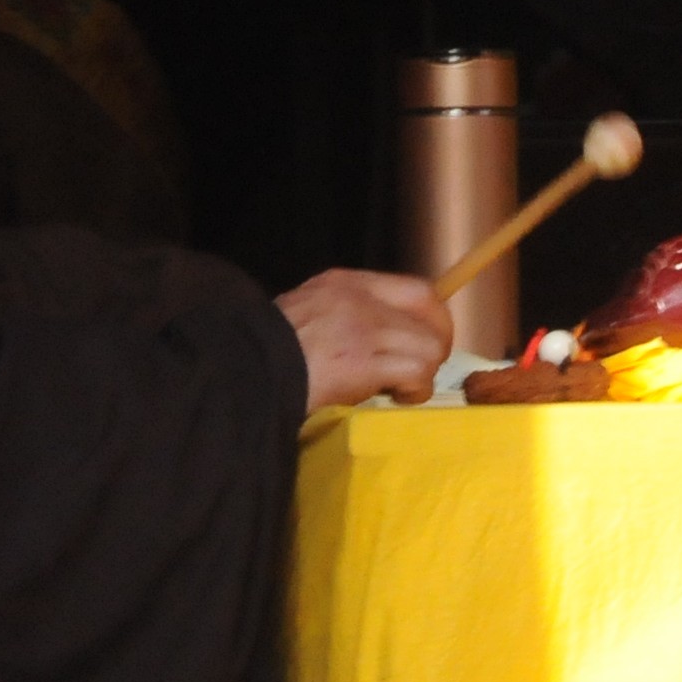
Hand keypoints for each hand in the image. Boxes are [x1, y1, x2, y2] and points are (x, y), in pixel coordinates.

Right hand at [278, 270, 454, 411]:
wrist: (245, 371)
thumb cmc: (266, 353)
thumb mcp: (306, 314)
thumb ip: (342, 315)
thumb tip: (379, 337)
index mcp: (344, 283)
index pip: (416, 288)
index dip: (433, 316)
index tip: (428, 340)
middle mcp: (359, 298)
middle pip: (430, 309)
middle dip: (436, 342)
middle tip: (419, 370)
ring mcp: (363, 328)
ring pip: (429, 344)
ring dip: (423, 373)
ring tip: (399, 389)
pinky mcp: (364, 362)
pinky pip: (416, 372)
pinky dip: (413, 389)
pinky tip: (394, 398)